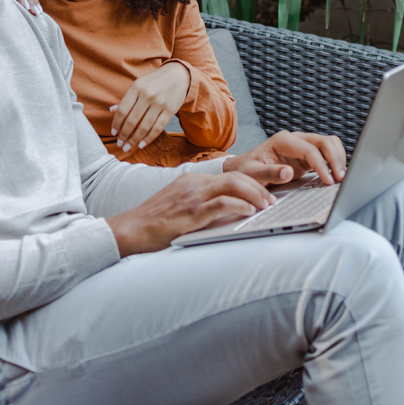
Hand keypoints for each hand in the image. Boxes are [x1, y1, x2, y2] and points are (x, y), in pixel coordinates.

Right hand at [106, 172, 276, 254]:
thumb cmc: (154, 223)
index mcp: (192, 181)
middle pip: (237, 176)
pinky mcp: (191, 212)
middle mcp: (194, 184)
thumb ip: (200, 203)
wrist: (130, 229)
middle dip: (260, 187)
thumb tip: (226, 210)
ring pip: (233, 185)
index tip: (265, 194)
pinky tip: (249, 213)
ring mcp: (192, 197)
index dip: (252, 183)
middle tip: (273, 201)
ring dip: (255, 196)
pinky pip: (221, 204)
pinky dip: (239, 206)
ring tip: (266, 207)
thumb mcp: (179, 205)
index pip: (230, 175)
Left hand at [110, 62, 191, 151]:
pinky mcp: (170, 110)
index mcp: (137, 88)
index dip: (116, 123)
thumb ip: (127, 99)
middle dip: (124, 135)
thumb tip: (111, 111)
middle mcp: (148, 95)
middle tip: (119, 144)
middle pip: (132, 120)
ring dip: (134, 139)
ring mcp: (160, 103)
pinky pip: (157, 128)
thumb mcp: (138, 85)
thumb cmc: (154, 82)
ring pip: (144, 126)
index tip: (113, 133)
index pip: (123, 110)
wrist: (178, 76)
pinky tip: (141, 144)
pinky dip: (148, 138)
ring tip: (128, 147)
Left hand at [224, 131, 347, 187]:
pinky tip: (335, 176)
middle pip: (325, 141)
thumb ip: (269, 173)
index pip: (309, 149)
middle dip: (335, 159)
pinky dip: (334, 163)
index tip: (328, 181)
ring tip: (340, 177)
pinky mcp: (307, 156)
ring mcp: (303, 146)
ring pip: (329, 144)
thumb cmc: (247, 169)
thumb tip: (288, 172)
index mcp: (283, 140)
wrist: (245, 168)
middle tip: (340, 179)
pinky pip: (327, 154)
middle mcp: (295, 139)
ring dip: (338, 159)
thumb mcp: (252, 173)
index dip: (322, 165)